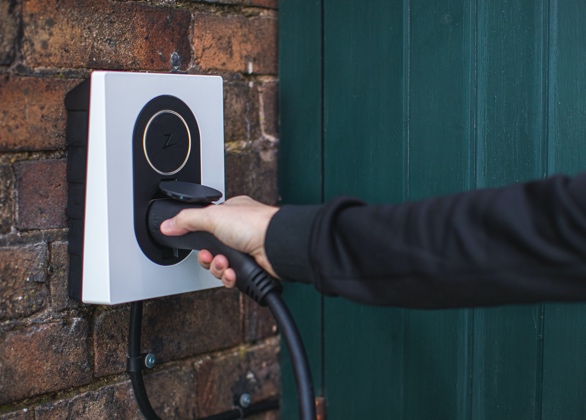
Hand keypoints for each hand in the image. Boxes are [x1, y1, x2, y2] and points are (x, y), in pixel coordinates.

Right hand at [160, 196, 278, 287]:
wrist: (277, 245)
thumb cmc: (255, 224)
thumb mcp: (212, 216)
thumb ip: (186, 220)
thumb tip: (168, 224)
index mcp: (232, 213)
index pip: (207, 227)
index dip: (200, 239)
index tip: (197, 244)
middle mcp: (240, 231)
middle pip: (212, 250)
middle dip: (209, 258)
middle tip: (211, 256)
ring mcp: (247, 250)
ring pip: (222, 266)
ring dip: (219, 268)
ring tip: (225, 264)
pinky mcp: (253, 268)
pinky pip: (234, 278)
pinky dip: (231, 278)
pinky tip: (234, 273)